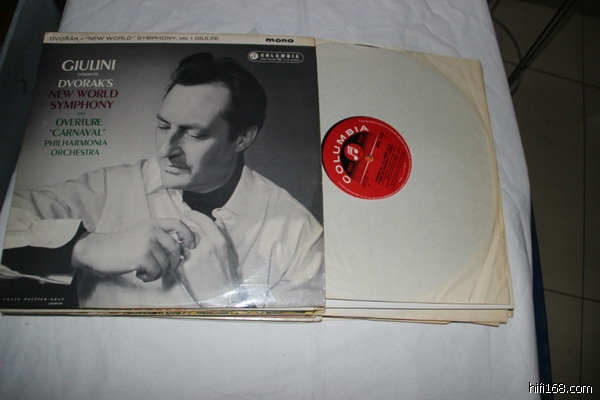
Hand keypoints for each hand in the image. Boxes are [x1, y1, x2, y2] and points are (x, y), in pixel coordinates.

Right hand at [71, 218, 195, 281]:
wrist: (96, 250)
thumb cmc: (120, 246)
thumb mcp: (141, 234)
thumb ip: (159, 238)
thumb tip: (181, 252)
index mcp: (153, 224)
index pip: (178, 224)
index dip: (189, 235)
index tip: (190, 246)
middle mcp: (152, 230)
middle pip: (176, 249)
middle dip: (173, 263)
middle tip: (161, 269)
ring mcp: (147, 243)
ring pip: (166, 263)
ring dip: (158, 272)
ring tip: (145, 272)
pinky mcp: (142, 256)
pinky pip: (156, 271)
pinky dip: (150, 277)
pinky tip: (139, 274)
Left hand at [175, 211, 239, 304]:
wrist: (220, 297)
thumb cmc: (227, 275)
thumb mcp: (230, 252)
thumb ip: (223, 234)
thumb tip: (217, 219)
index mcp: (219, 241)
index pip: (203, 220)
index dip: (193, 215)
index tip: (187, 214)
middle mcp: (206, 247)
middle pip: (190, 232)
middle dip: (186, 233)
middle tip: (184, 236)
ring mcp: (193, 258)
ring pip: (181, 245)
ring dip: (180, 247)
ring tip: (184, 254)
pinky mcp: (183, 269)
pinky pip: (176, 258)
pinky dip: (177, 260)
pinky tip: (182, 265)